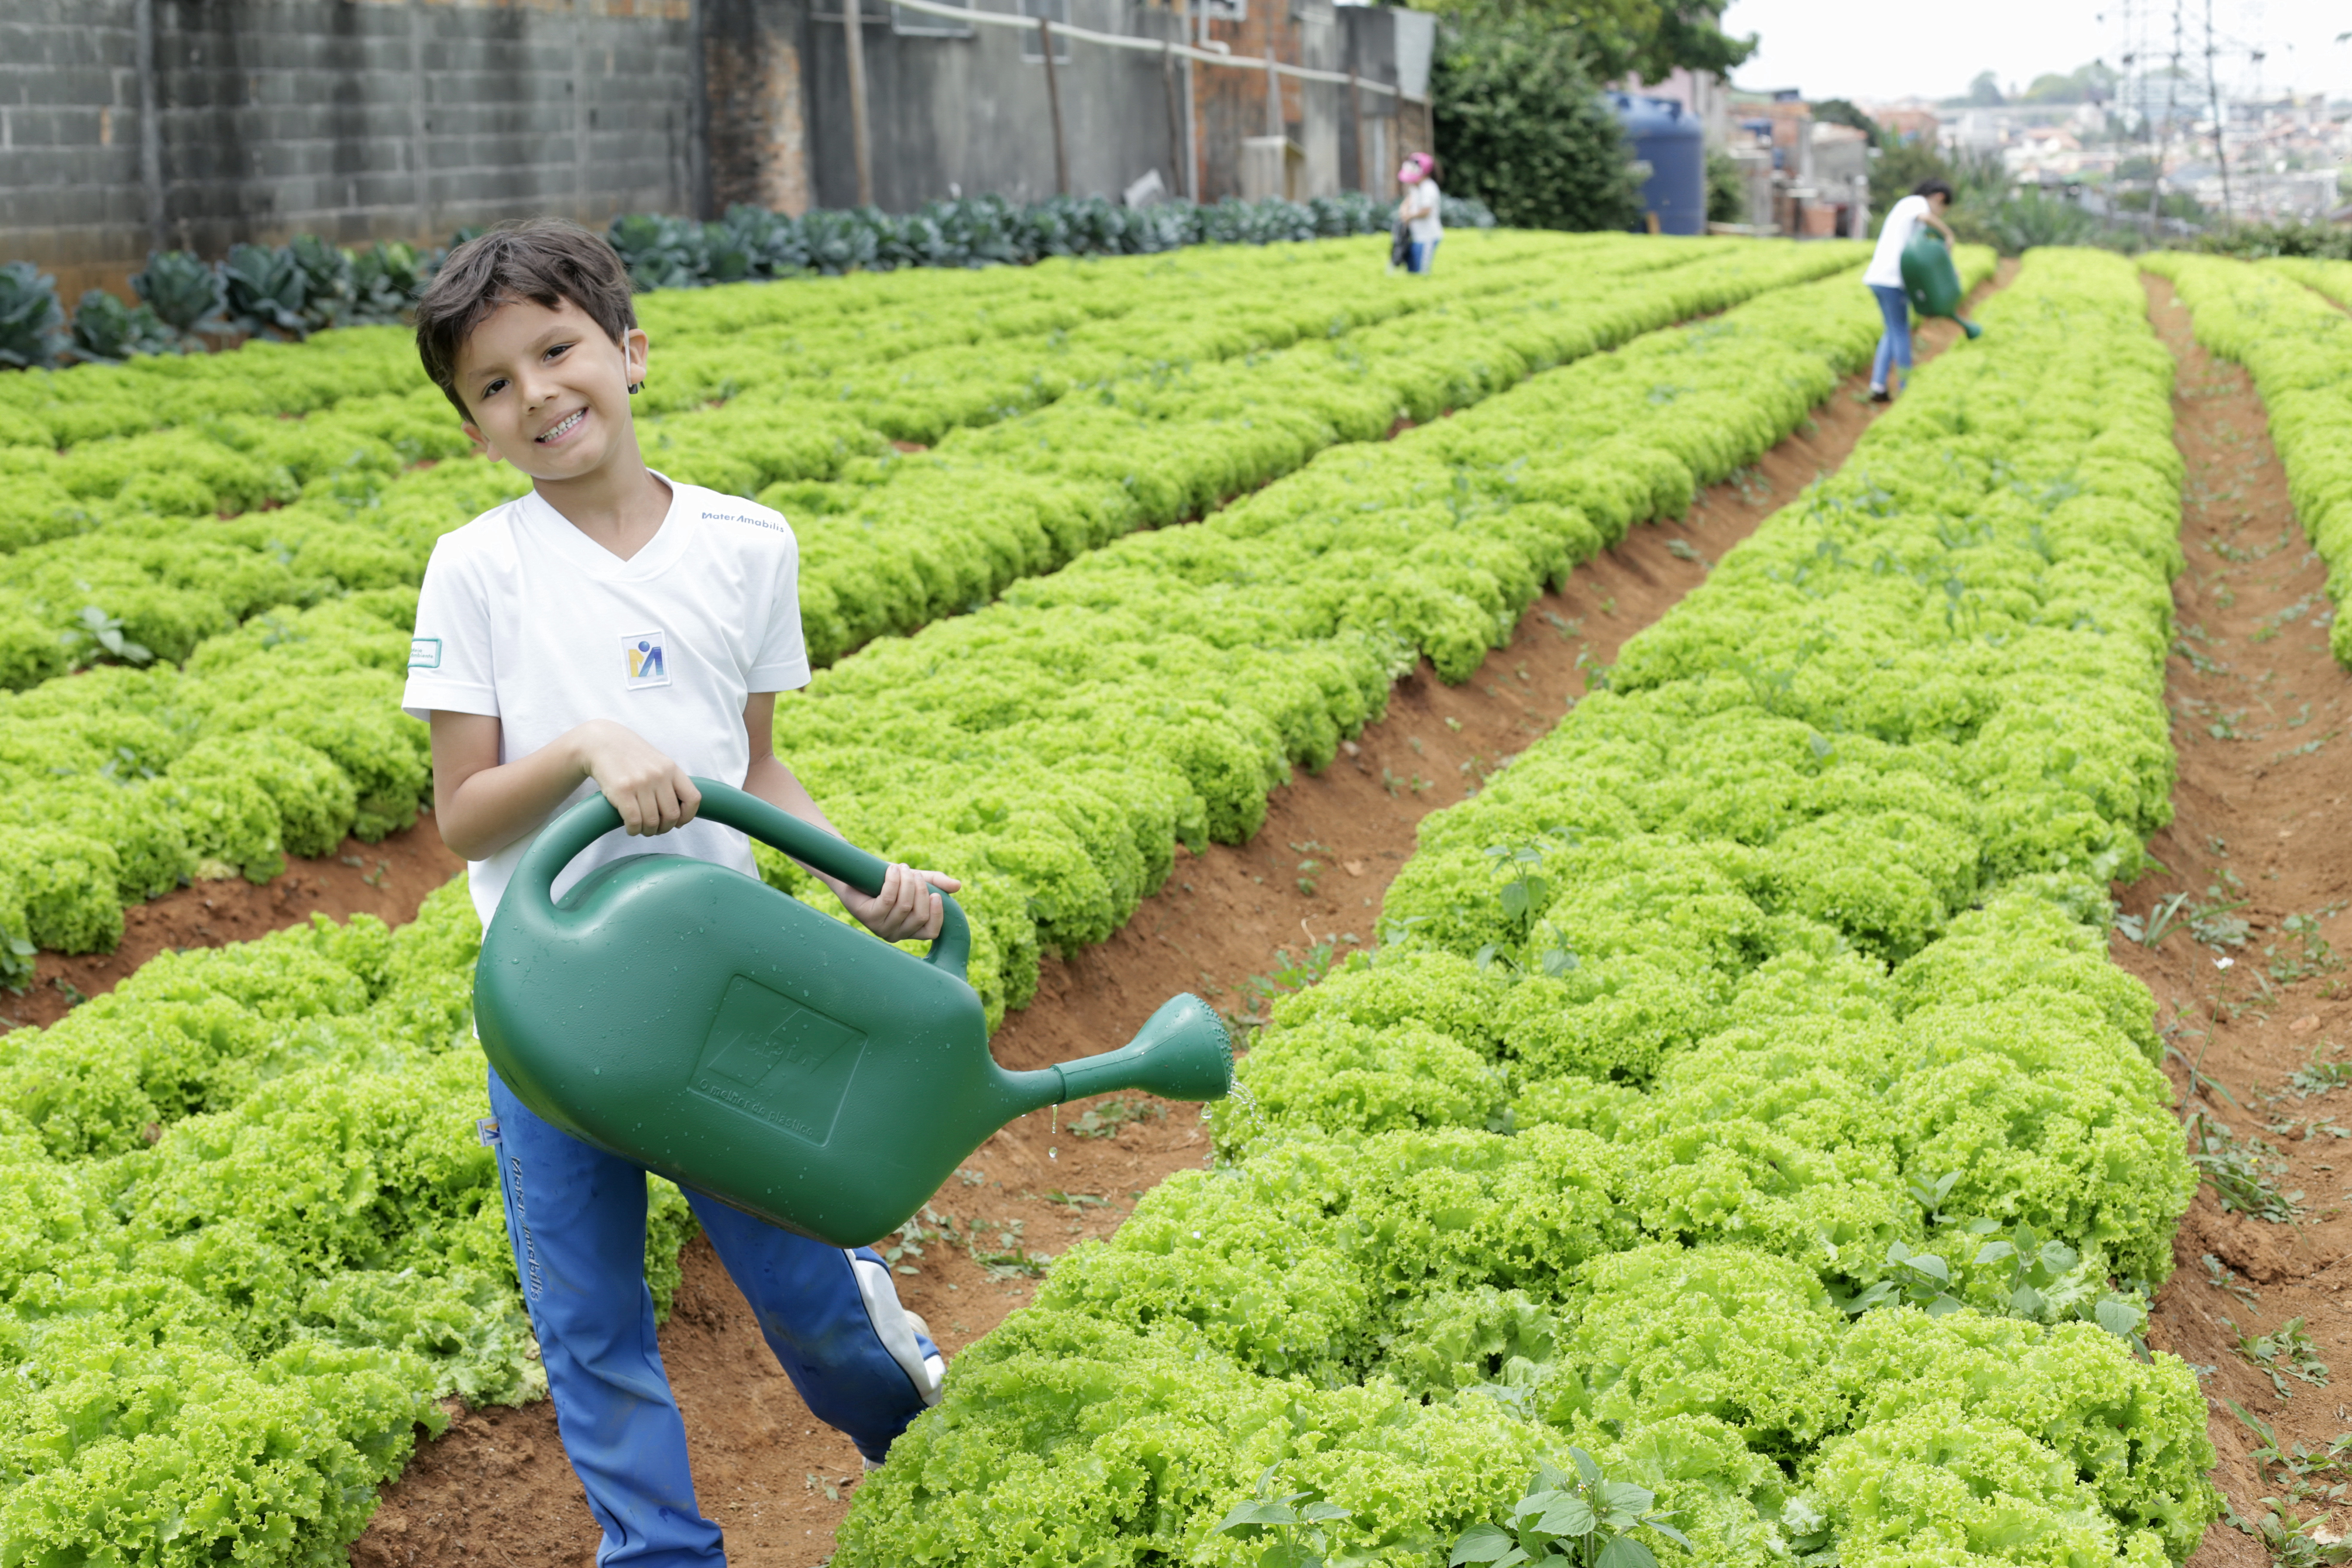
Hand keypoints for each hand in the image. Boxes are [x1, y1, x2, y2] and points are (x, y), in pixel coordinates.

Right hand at [570, 719, 699, 836]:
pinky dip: (633, 830)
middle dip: (664, 828)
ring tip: (642, 829)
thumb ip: (670, 782)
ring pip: (652, 821)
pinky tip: (630, 828)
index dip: (687, 816)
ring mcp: (640, 783)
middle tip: (656, 829)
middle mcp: (658, 775)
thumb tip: (680, 814)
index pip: (693, 799)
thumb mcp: (657, 762)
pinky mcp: (621, 791)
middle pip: (672, 815)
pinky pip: (634, 820)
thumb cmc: (631, 757)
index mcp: (671, 768)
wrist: (601, 742)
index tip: (678, 822)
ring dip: (648, 831)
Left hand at [842, 863, 962, 941]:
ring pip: (904, 906)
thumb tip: (958, 886)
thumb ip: (937, 882)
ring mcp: (881, 928)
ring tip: (901, 868)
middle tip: (913, 873)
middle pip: (920, 915)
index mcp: (911, 930)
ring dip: (906, 881)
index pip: (931, 932)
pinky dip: (893, 880)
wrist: (858, 875)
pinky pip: (888, 898)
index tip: (936, 894)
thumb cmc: (889, 880)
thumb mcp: (916, 880)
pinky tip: (891, 870)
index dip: (937, 914)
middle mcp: (896, 934)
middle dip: (920, 889)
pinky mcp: (867, 918)